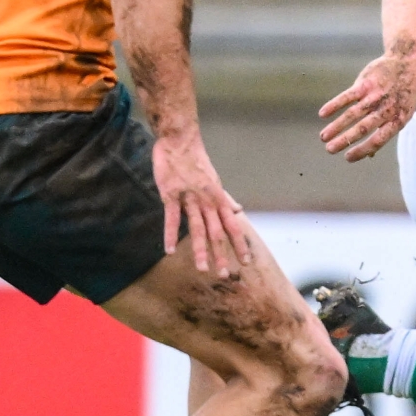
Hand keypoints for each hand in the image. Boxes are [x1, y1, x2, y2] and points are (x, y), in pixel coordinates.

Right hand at [153, 130, 254, 277]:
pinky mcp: (171, 195)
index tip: (246, 261)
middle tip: (224, 275)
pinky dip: (171, 235)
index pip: (233, 226)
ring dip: (200, 251)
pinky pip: (172, 218)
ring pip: (197, 229)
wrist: (180, 140)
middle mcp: (208, 201)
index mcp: (218, 198)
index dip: (239, 244)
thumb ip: (225, 199)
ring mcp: (189, 198)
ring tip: (202, 269)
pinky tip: (169, 250)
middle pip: (217, 232)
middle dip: (221, 254)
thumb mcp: (215, 180)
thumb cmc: (196, 160)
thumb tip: (239, 210)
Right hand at [319, 47, 415, 161]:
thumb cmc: (403, 94)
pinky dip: (334, 105)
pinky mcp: (366, 82)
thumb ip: (385, 132)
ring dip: (336, 127)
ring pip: (352, 114)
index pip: (378, 140)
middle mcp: (386, 109)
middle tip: (330, 150)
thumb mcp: (401, 114)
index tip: (347, 158)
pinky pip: (347, 96)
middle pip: (362, 129)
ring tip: (323, 137)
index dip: (362, 151)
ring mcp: (375, 95)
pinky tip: (323, 114)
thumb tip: (370, 155)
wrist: (407, 62)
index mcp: (397, 121)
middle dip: (344, 141)